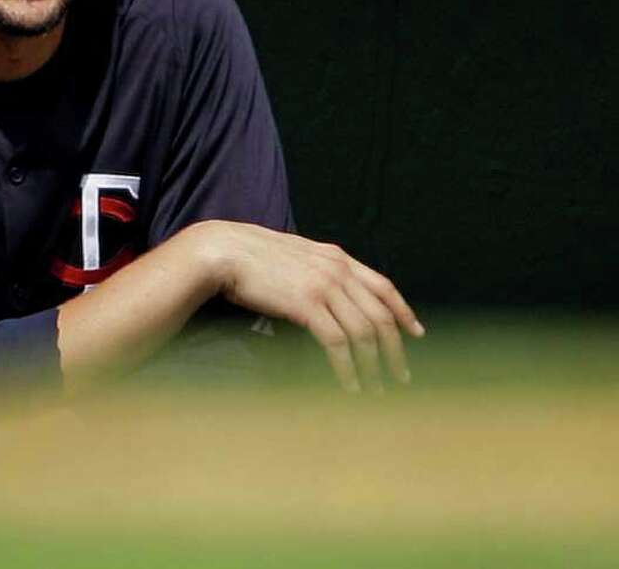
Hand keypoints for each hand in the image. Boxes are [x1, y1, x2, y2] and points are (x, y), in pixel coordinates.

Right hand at [195, 221, 424, 392]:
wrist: (224, 251)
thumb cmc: (251, 256)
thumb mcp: (296, 255)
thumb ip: (319, 269)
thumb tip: (331, 294)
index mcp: (337, 257)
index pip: (383, 286)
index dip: (403, 311)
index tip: (416, 333)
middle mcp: (337, 269)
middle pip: (380, 314)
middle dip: (395, 350)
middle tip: (401, 377)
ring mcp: (323, 286)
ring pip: (364, 332)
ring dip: (373, 366)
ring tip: (376, 390)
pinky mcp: (306, 304)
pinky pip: (337, 343)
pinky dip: (347, 368)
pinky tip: (349, 385)